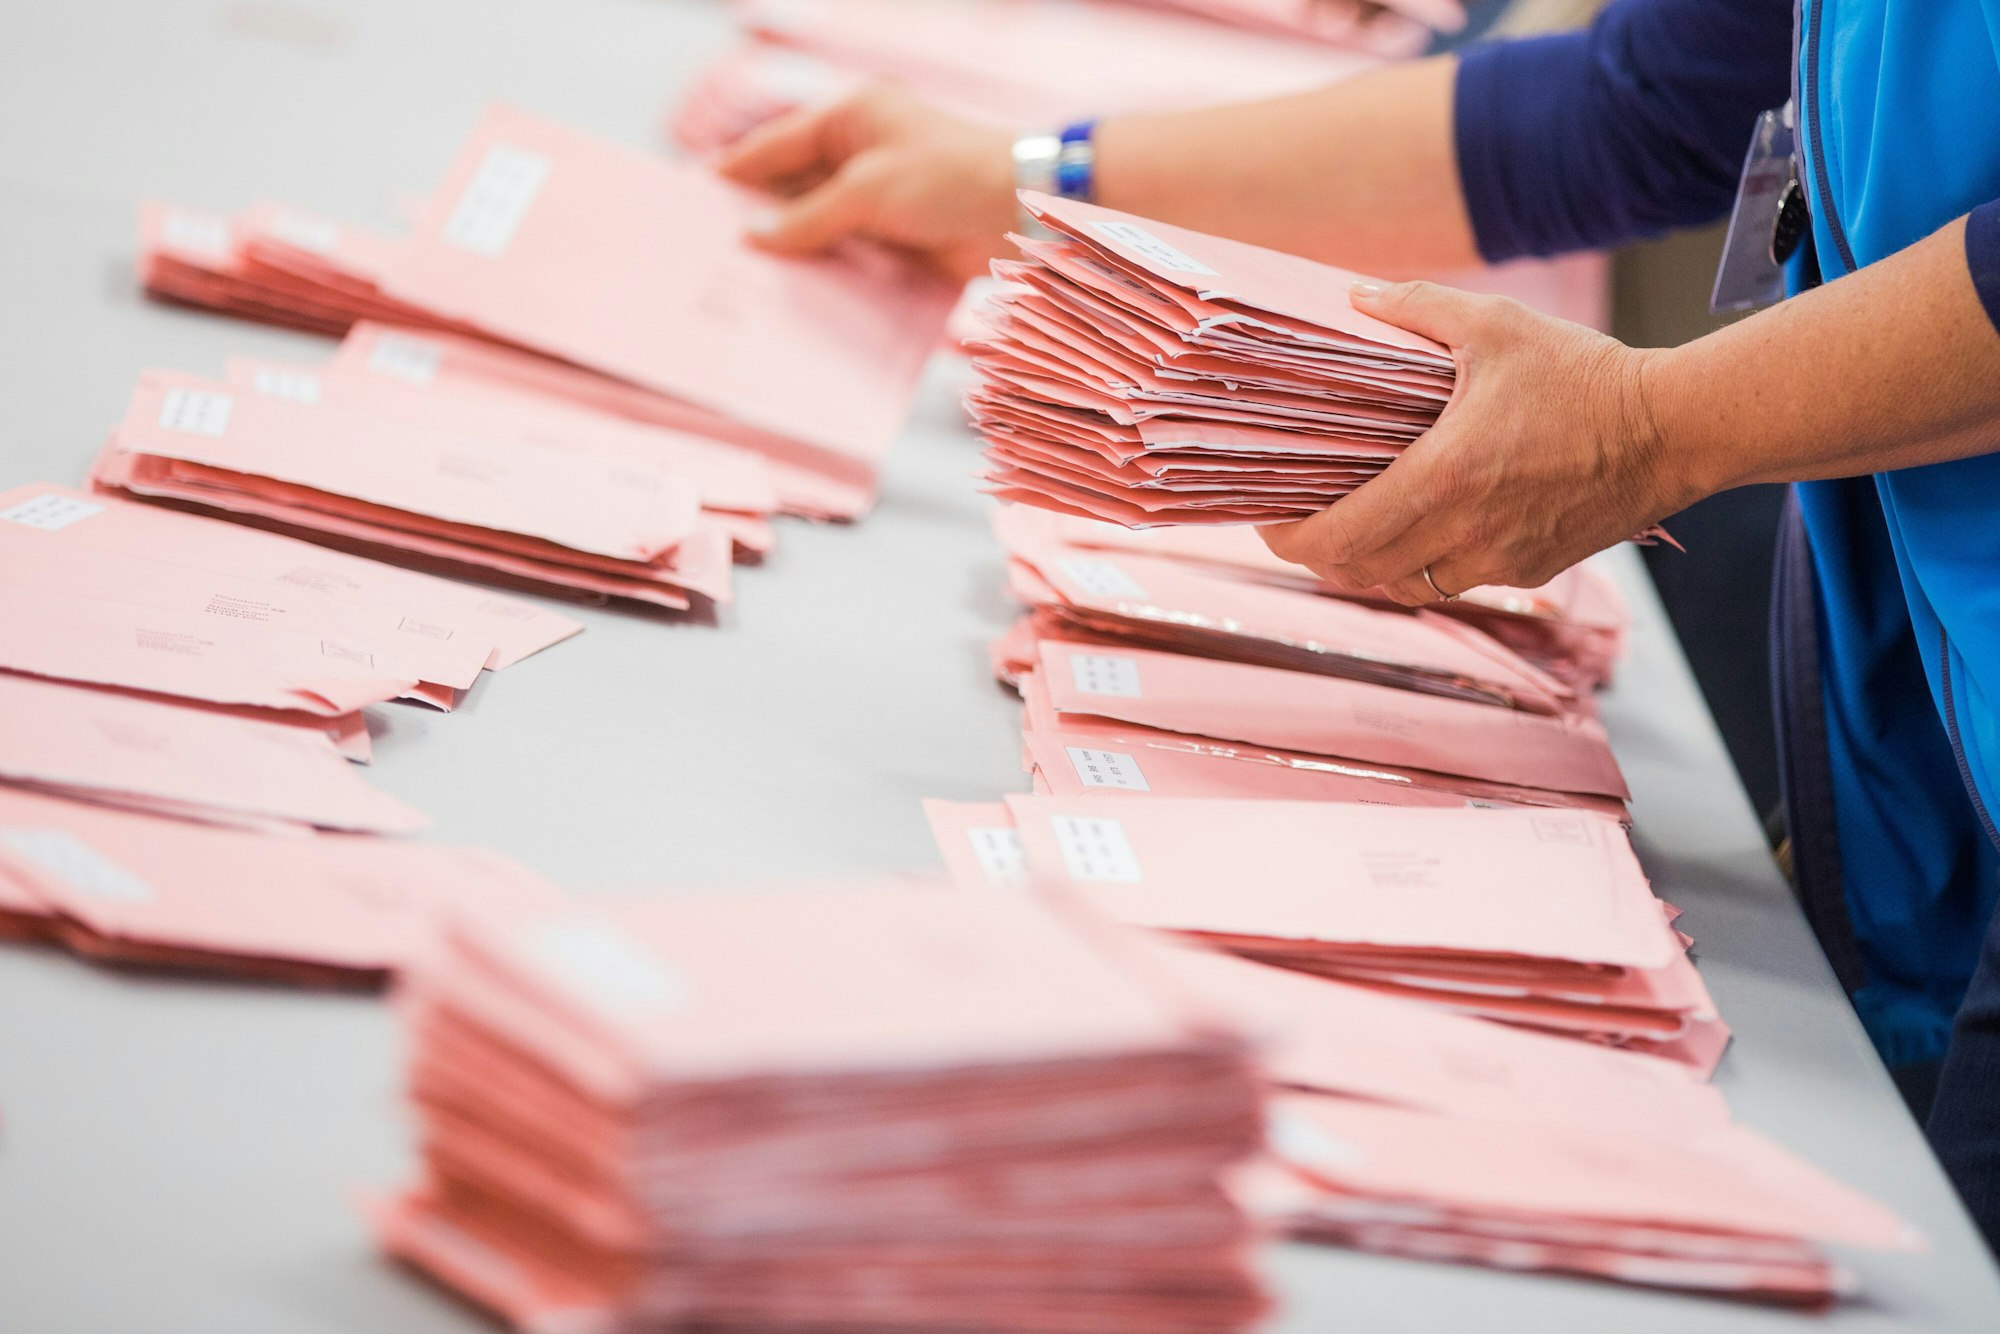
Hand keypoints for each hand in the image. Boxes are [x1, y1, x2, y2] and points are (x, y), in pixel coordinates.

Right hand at [716, 84, 1016, 283]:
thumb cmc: (951, 178)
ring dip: (790, 256)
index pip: (773, 146)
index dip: (733, 174)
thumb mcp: (868, 192)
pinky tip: (795, 303)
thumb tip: (755, 239)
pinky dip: (826, 278)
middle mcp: (860, 157)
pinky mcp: (899, 242)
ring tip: (741, 288)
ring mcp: (879, 201)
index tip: (692, 201)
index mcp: (849, 120)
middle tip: (710, 256)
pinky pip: (850, 260)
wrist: (1026, 211)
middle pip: (792, 191)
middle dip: (757, 222)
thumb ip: (808, 217)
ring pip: (818, 229)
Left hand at [1259, 281, 1702, 605]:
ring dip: (1372, 567)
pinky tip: (1421, 531)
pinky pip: (1455, 583)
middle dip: (1322, 556)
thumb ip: (1415, 308)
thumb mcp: (1495, 325)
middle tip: (1302, 525)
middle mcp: (1463, 533)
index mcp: (1442, 479)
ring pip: (1406, 587)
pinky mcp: (1529, 570)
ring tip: (1356, 530)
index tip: (1270, 522)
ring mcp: (1498, 559)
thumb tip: (1355, 295)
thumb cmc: (1584, 375)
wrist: (1676, 429)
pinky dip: (1423, 567)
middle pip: (1361, 573)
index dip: (1291, 541)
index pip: (1339, 537)